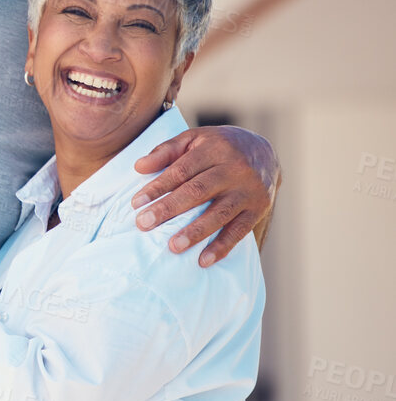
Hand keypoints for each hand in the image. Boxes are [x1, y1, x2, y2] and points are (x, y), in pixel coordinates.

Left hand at [132, 125, 277, 266]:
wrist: (264, 151)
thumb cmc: (217, 147)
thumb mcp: (193, 139)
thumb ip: (166, 151)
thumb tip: (139, 167)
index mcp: (215, 149)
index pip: (182, 170)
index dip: (158, 187)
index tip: (136, 203)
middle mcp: (235, 169)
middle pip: (198, 191)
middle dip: (169, 209)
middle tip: (143, 224)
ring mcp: (249, 190)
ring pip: (220, 213)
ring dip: (195, 232)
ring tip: (173, 247)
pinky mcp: (259, 208)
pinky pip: (240, 230)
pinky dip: (222, 246)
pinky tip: (204, 260)